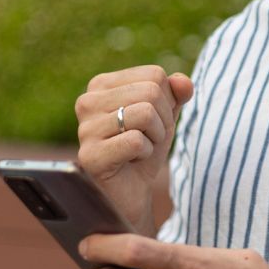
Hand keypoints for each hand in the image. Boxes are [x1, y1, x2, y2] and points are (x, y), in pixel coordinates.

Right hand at [75, 66, 193, 231]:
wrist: (131, 193)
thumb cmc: (145, 149)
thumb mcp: (165, 115)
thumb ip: (176, 93)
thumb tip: (183, 82)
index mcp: (101, 85)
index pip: (154, 74)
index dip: (167, 101)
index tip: (152, 122)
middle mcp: (87, 101)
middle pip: (151, 91)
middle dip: (163, 120)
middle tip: (147, 140)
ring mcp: (85, 129)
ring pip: (145, 113)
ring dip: (155, 137)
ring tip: (139, 150)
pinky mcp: (90, 155)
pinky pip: (137, 141)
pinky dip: (146, 154)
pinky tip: (130, 162)